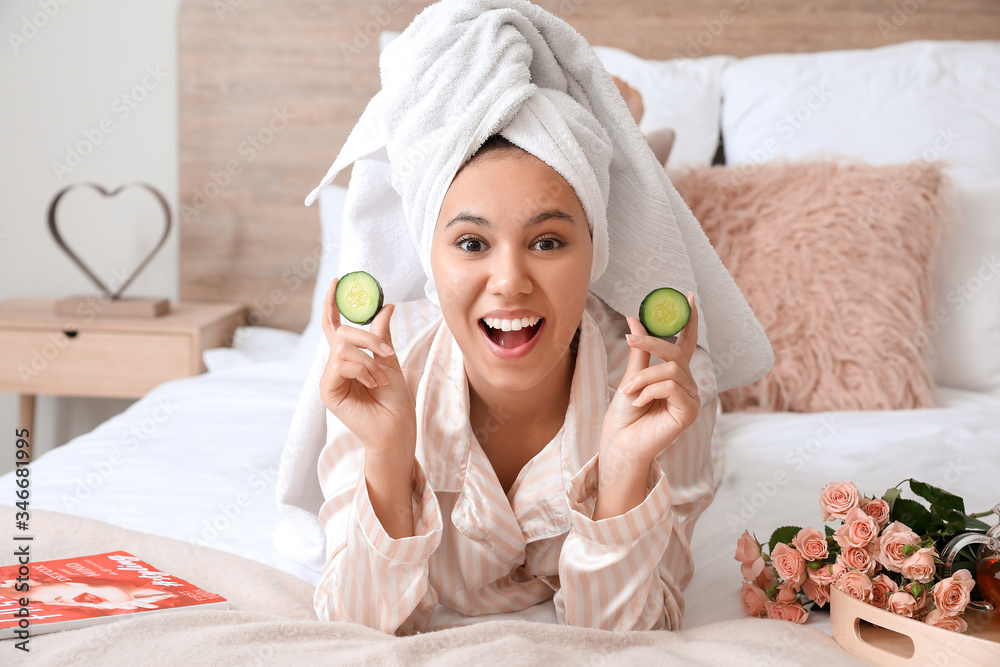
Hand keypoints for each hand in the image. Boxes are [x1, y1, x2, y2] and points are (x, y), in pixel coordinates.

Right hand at [319, 277, 415, 458]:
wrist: (397, 429)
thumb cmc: (395, 402)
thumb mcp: (390, 361)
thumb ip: (381, 335)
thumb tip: (385, 306)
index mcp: (349, 359)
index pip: (334, 327)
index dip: (332, 304)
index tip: (336, 283)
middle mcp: (335, 367)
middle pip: (341, 333)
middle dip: (367, 338)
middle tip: (387, 352)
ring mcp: (330, 379)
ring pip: (343, 348)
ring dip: (369, 360)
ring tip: (381, 379)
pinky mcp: (328, 391)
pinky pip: (341, 364)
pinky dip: (363, 370)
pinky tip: (374, 385)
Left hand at [601, 293, 700, 468]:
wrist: (619, 444)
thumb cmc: (624, 416)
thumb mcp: (630, 377)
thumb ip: (639, 350)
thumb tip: (635, 317)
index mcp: (674, 375)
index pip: (686, 343)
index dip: (690, 321)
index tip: (689, 297)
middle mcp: (687, 385)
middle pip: (677, 352)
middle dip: (652, 342)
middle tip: (629, 338)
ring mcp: (691, 399)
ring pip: (671, 370)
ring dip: (644, 377)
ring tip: (628, 392)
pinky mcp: (689, 412)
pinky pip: (671, 387)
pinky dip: (650, 391)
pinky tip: (638, 403)